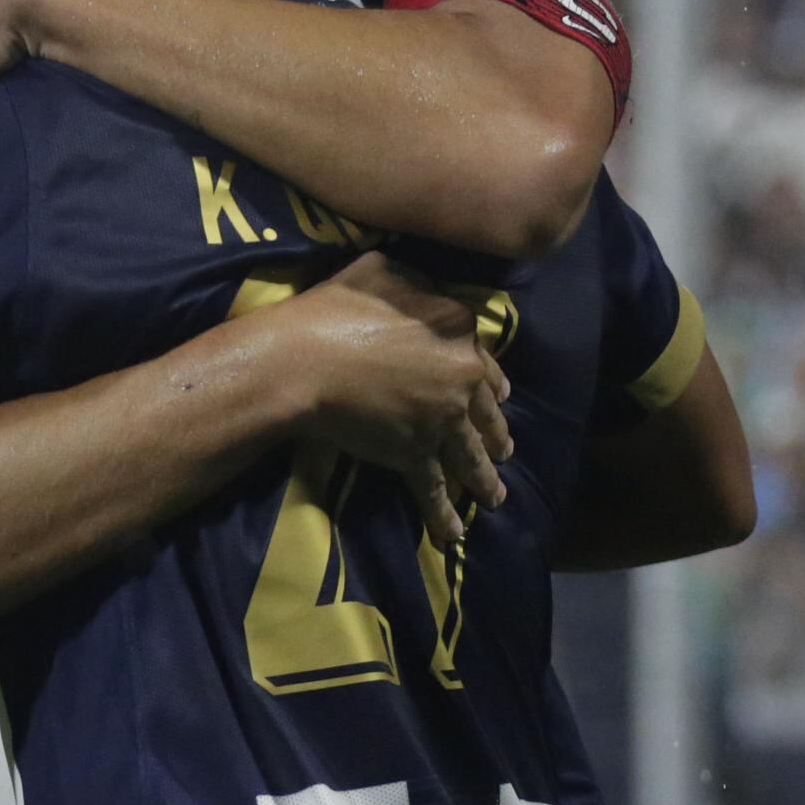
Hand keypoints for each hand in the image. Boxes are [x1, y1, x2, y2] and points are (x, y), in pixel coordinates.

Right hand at [276, 255, 512, 546]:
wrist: (302, 360)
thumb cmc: (332, 309)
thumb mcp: (380, 270)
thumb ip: (414, 278)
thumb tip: (424, 286)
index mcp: (458, 329)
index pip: (484, 361)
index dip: (492, 382)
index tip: (499, 396)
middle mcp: (462, 377)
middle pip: (487, 412)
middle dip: (496, 435)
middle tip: (502, 451)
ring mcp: (442, 420)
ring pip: (472, 455)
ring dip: (485, 480)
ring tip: (494, 498)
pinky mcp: (416, 454)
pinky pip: (435, 489)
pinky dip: (443, 515)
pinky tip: (452, 534)